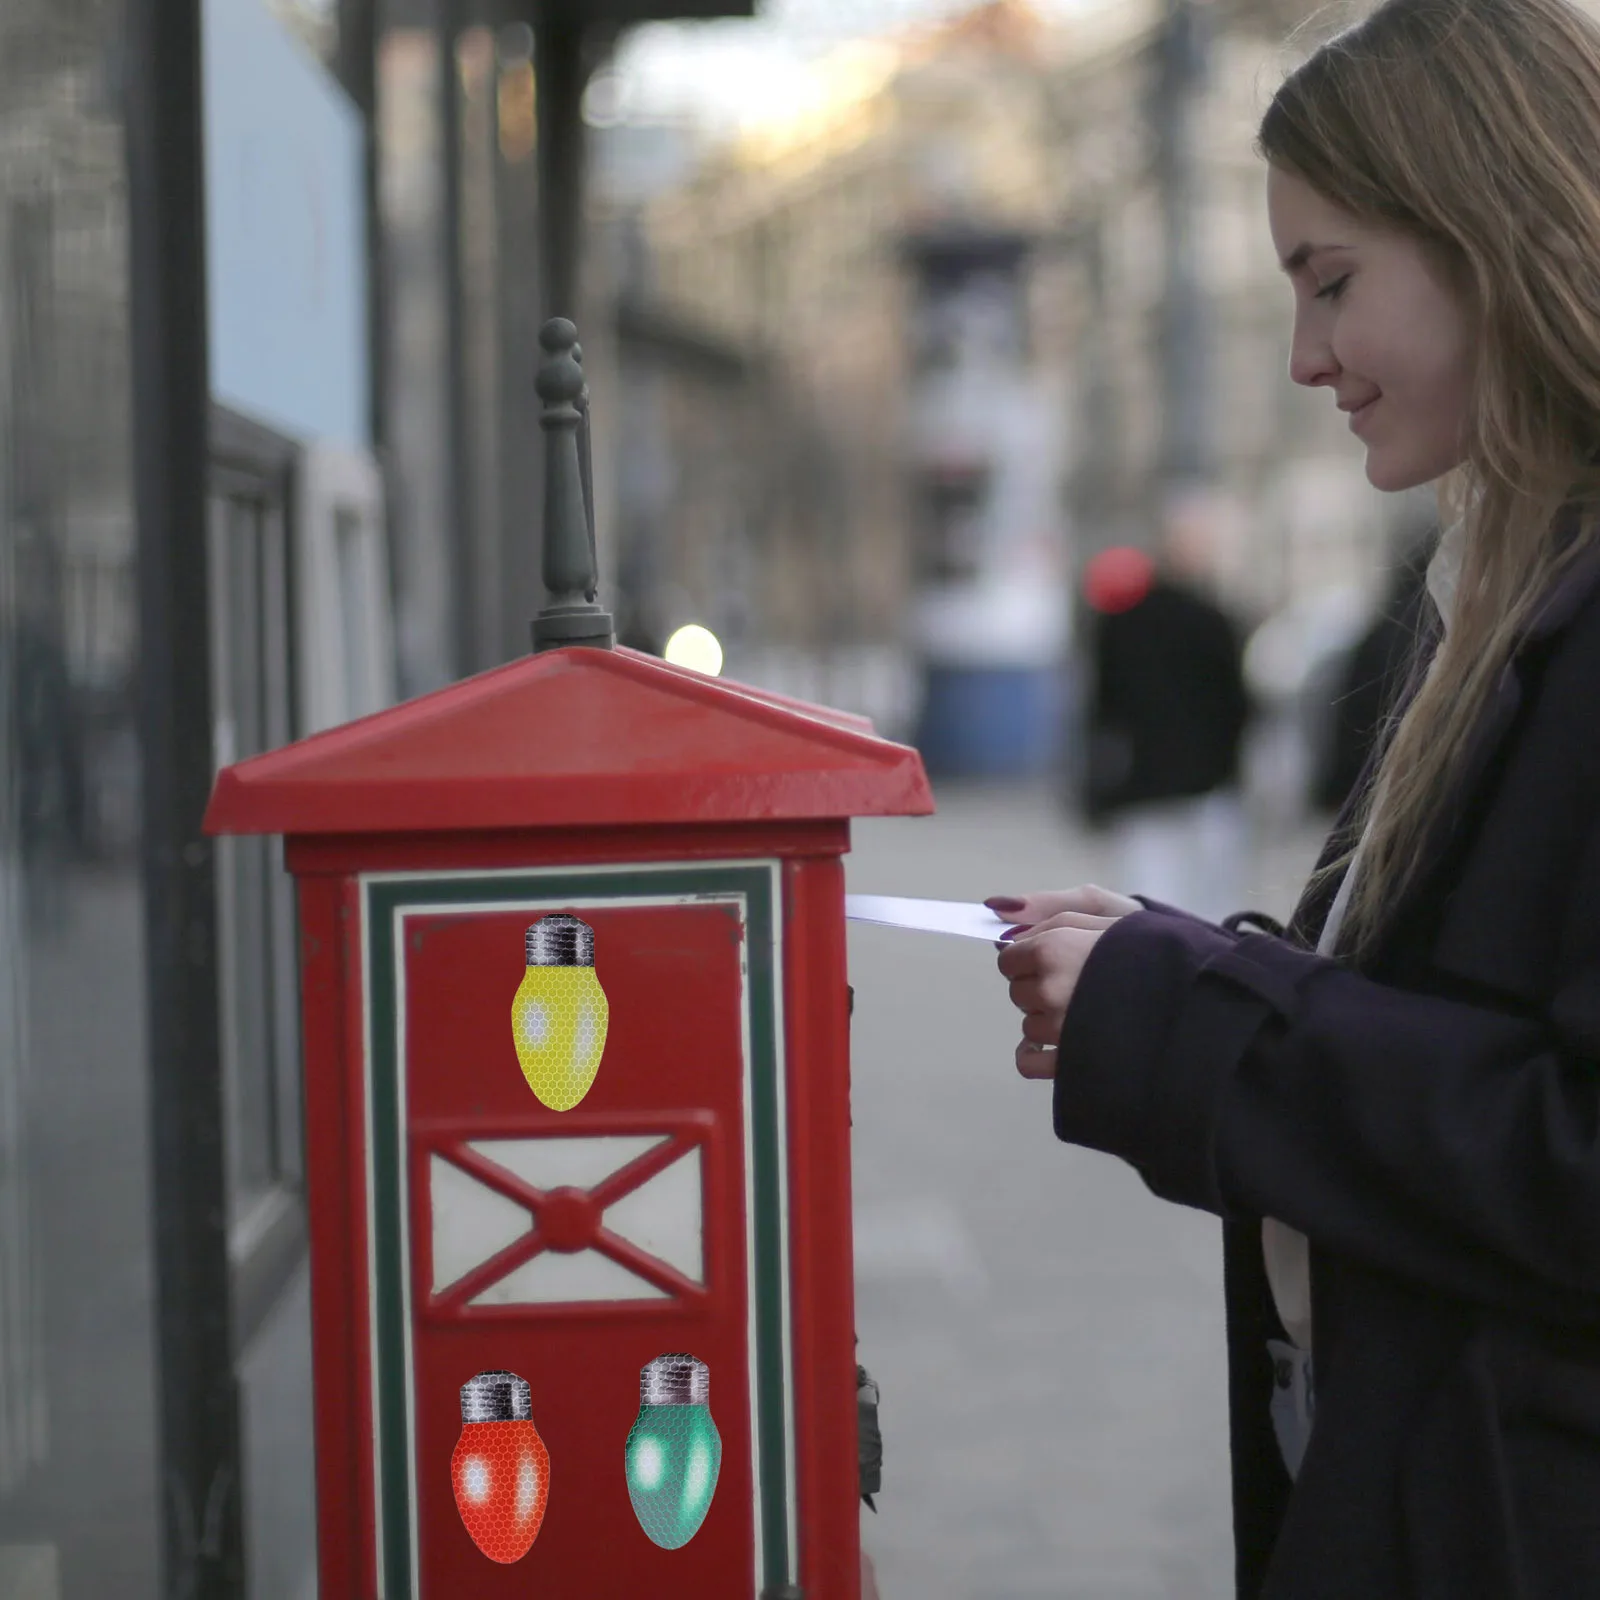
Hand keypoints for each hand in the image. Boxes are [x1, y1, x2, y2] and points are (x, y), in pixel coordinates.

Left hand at [989, 887, 1136, 1078]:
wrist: (1200, 994)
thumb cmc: (1150, 946)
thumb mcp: (1103, 911)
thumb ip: (1047, 910)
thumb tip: (997, 913)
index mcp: (1054, 948)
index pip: (1009, 959)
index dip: (1031, 958)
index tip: (1058, 960)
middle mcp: (1051, 989)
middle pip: (1018, 992)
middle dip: (1042, 988)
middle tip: (1083, 985)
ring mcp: (1059, 1030)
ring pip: (1028, 1026)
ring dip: (1049, 1021)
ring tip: (1091, 1012)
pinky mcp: (1071, 1064)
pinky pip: (1027, 1062)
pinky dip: (1037, 1056)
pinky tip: (1060, 1045)